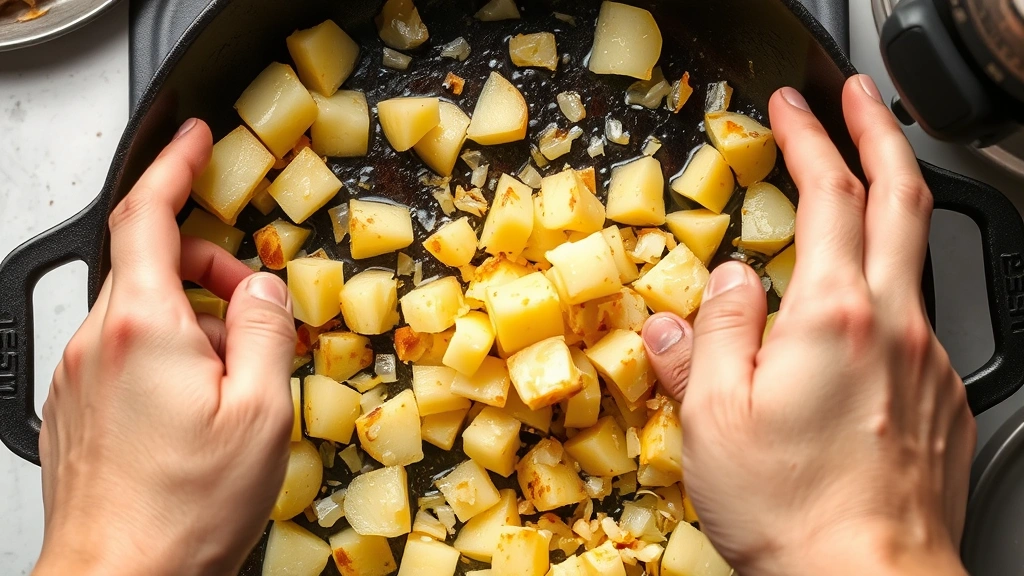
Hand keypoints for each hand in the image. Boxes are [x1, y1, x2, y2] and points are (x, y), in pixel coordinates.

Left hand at [33, 120, 296, 575]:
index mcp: (145, 328)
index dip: (173, 167)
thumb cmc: (185, 510)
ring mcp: (79, 373)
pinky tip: (198, 400)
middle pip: (149, 263)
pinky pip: (125, 348)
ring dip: (191, 315)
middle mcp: (100, 341)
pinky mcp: (76, 403)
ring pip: (139, 308)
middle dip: (206, 263)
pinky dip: (166, 348)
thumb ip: (264, 329)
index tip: (193, 141)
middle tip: (253, 302)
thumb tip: (262, 287)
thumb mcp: (261, 413)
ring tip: (232, 372)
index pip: (146, 216)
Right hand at [641, 75, 975, 575]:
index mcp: (833, 319)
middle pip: (903, 199)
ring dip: (884, 209)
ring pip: (912, 259)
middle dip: (878, 132)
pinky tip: (849, 324)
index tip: (793, 107)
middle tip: (857, 100)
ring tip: (851, 197)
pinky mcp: (941, 401)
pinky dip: (880, 296)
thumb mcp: (712, 417)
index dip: (811, 137)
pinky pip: (911, 325)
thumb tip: (720, 285)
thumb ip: (713, 333)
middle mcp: (894, 327)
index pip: (831, 194)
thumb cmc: (791, 514)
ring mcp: (927, 363)